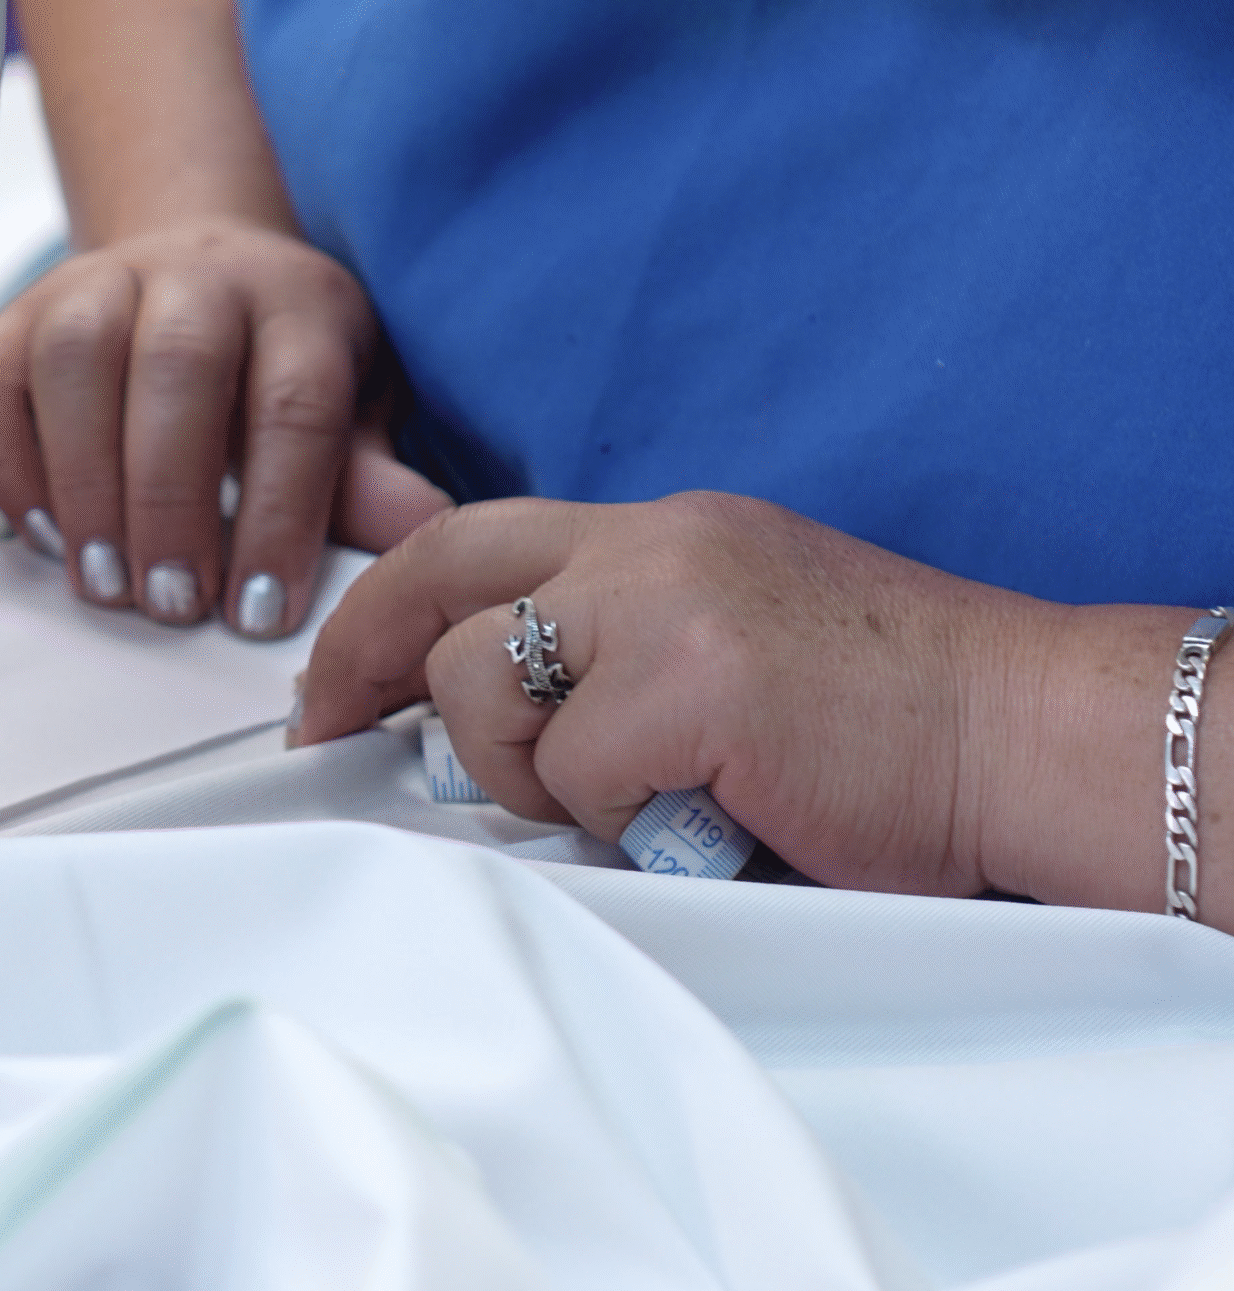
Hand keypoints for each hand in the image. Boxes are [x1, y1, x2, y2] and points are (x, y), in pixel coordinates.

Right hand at [0, 219, 451, 636]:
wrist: (198, 267)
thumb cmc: (277, 362)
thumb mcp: (350, 410)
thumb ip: (366, 474)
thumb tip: (418, 531)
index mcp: (297, 302)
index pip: (293, 401)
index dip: (277, 514)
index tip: (260, 610)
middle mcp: (198, 275)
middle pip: (177, 366)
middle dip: (170, 500)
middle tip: (172, 602)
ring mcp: (99, 282)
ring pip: (75, 356)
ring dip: (83, 482)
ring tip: (103, 580)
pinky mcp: (19, 313)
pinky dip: (5, 462)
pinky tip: (44, 532)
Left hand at [295, 492, 1053, 897]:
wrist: (1026, 735)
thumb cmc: (893, 720)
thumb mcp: (730, 642)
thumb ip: (618, 653)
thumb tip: (490, 725)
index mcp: (661, 533)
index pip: (475, 538)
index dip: (384, 605)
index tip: (337, 674)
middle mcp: (652, 545)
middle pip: (439, 575)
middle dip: (357, 654)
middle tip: (325, 726)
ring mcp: (667, 604)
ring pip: (480, 686)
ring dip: (522, 772)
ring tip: (623, 800)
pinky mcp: (690, 683)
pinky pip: (567, 773)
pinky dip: (608, 818)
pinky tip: (689, 815)